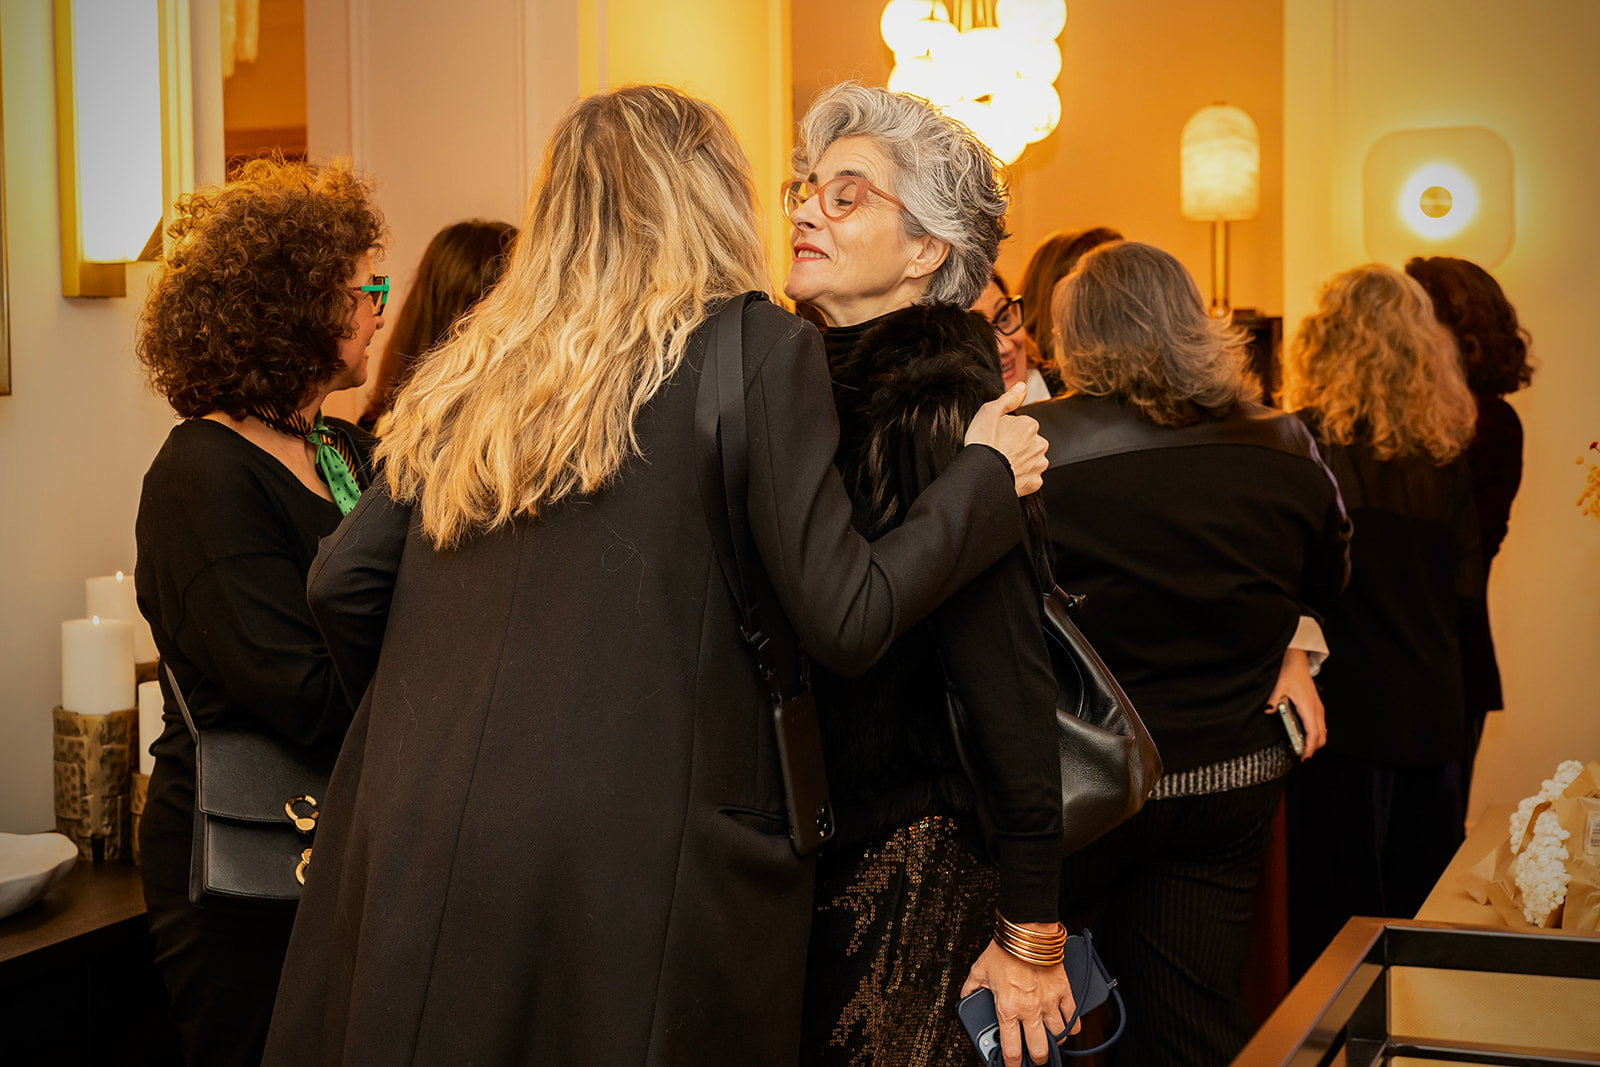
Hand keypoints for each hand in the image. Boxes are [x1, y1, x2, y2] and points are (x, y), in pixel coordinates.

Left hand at [961, 935, 1079, 1065]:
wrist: (1027, 931)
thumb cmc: (1004, 949)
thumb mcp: (978, 971)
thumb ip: (971, 989)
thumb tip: (966, 998)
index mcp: (1007, 1009)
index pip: (1011, 1049)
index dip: (1011, 1064)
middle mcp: (1030, 1010)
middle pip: (1039, 1050)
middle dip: (1036, 1059)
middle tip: (1032, 1057)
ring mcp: (1049, 1002)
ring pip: (1059, 1036)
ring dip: (1053, 1041)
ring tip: (1048, 1038)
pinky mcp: (1064, 992)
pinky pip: (1073, 1018)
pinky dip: (1071, 1025)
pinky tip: (1066, 1025)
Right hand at [965, 382, 1048, 496]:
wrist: (981, 474)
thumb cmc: (984, 444)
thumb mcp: (990, 411)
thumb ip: (1009, 398)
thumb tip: (1022, 387)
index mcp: (1030, 426)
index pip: (1024, 426)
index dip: (1009, 431)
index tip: (999, 437)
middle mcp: (1039, 444)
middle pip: (1030, 443)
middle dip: (1019, 446)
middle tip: (1000, 451)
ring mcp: (1038, 464)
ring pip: (1032, 460)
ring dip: (1022, 461)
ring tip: (1003, 464)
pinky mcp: (1035, 482)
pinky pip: (1031, 478)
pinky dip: (1022, 477)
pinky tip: (1008, 474)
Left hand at [1265, 648, 1325, 757]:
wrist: (1298, 664)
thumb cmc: (1290, 674)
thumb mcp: (1279, 686)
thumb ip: (1274, 699)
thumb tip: (1269, 710)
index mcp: (1308, 707)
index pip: (1313, 733)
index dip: (1310, 747)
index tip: (1304, 757)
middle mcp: (1316, 710)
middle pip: (1321, 737)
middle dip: (1313, 749)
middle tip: (1300, 756)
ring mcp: (1319, 709)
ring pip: (1322, 732)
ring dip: (1314, 742)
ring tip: (1300, 748)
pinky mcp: (1318, 708)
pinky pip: (1320, 726)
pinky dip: (1315, 735)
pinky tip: (1304, 736)